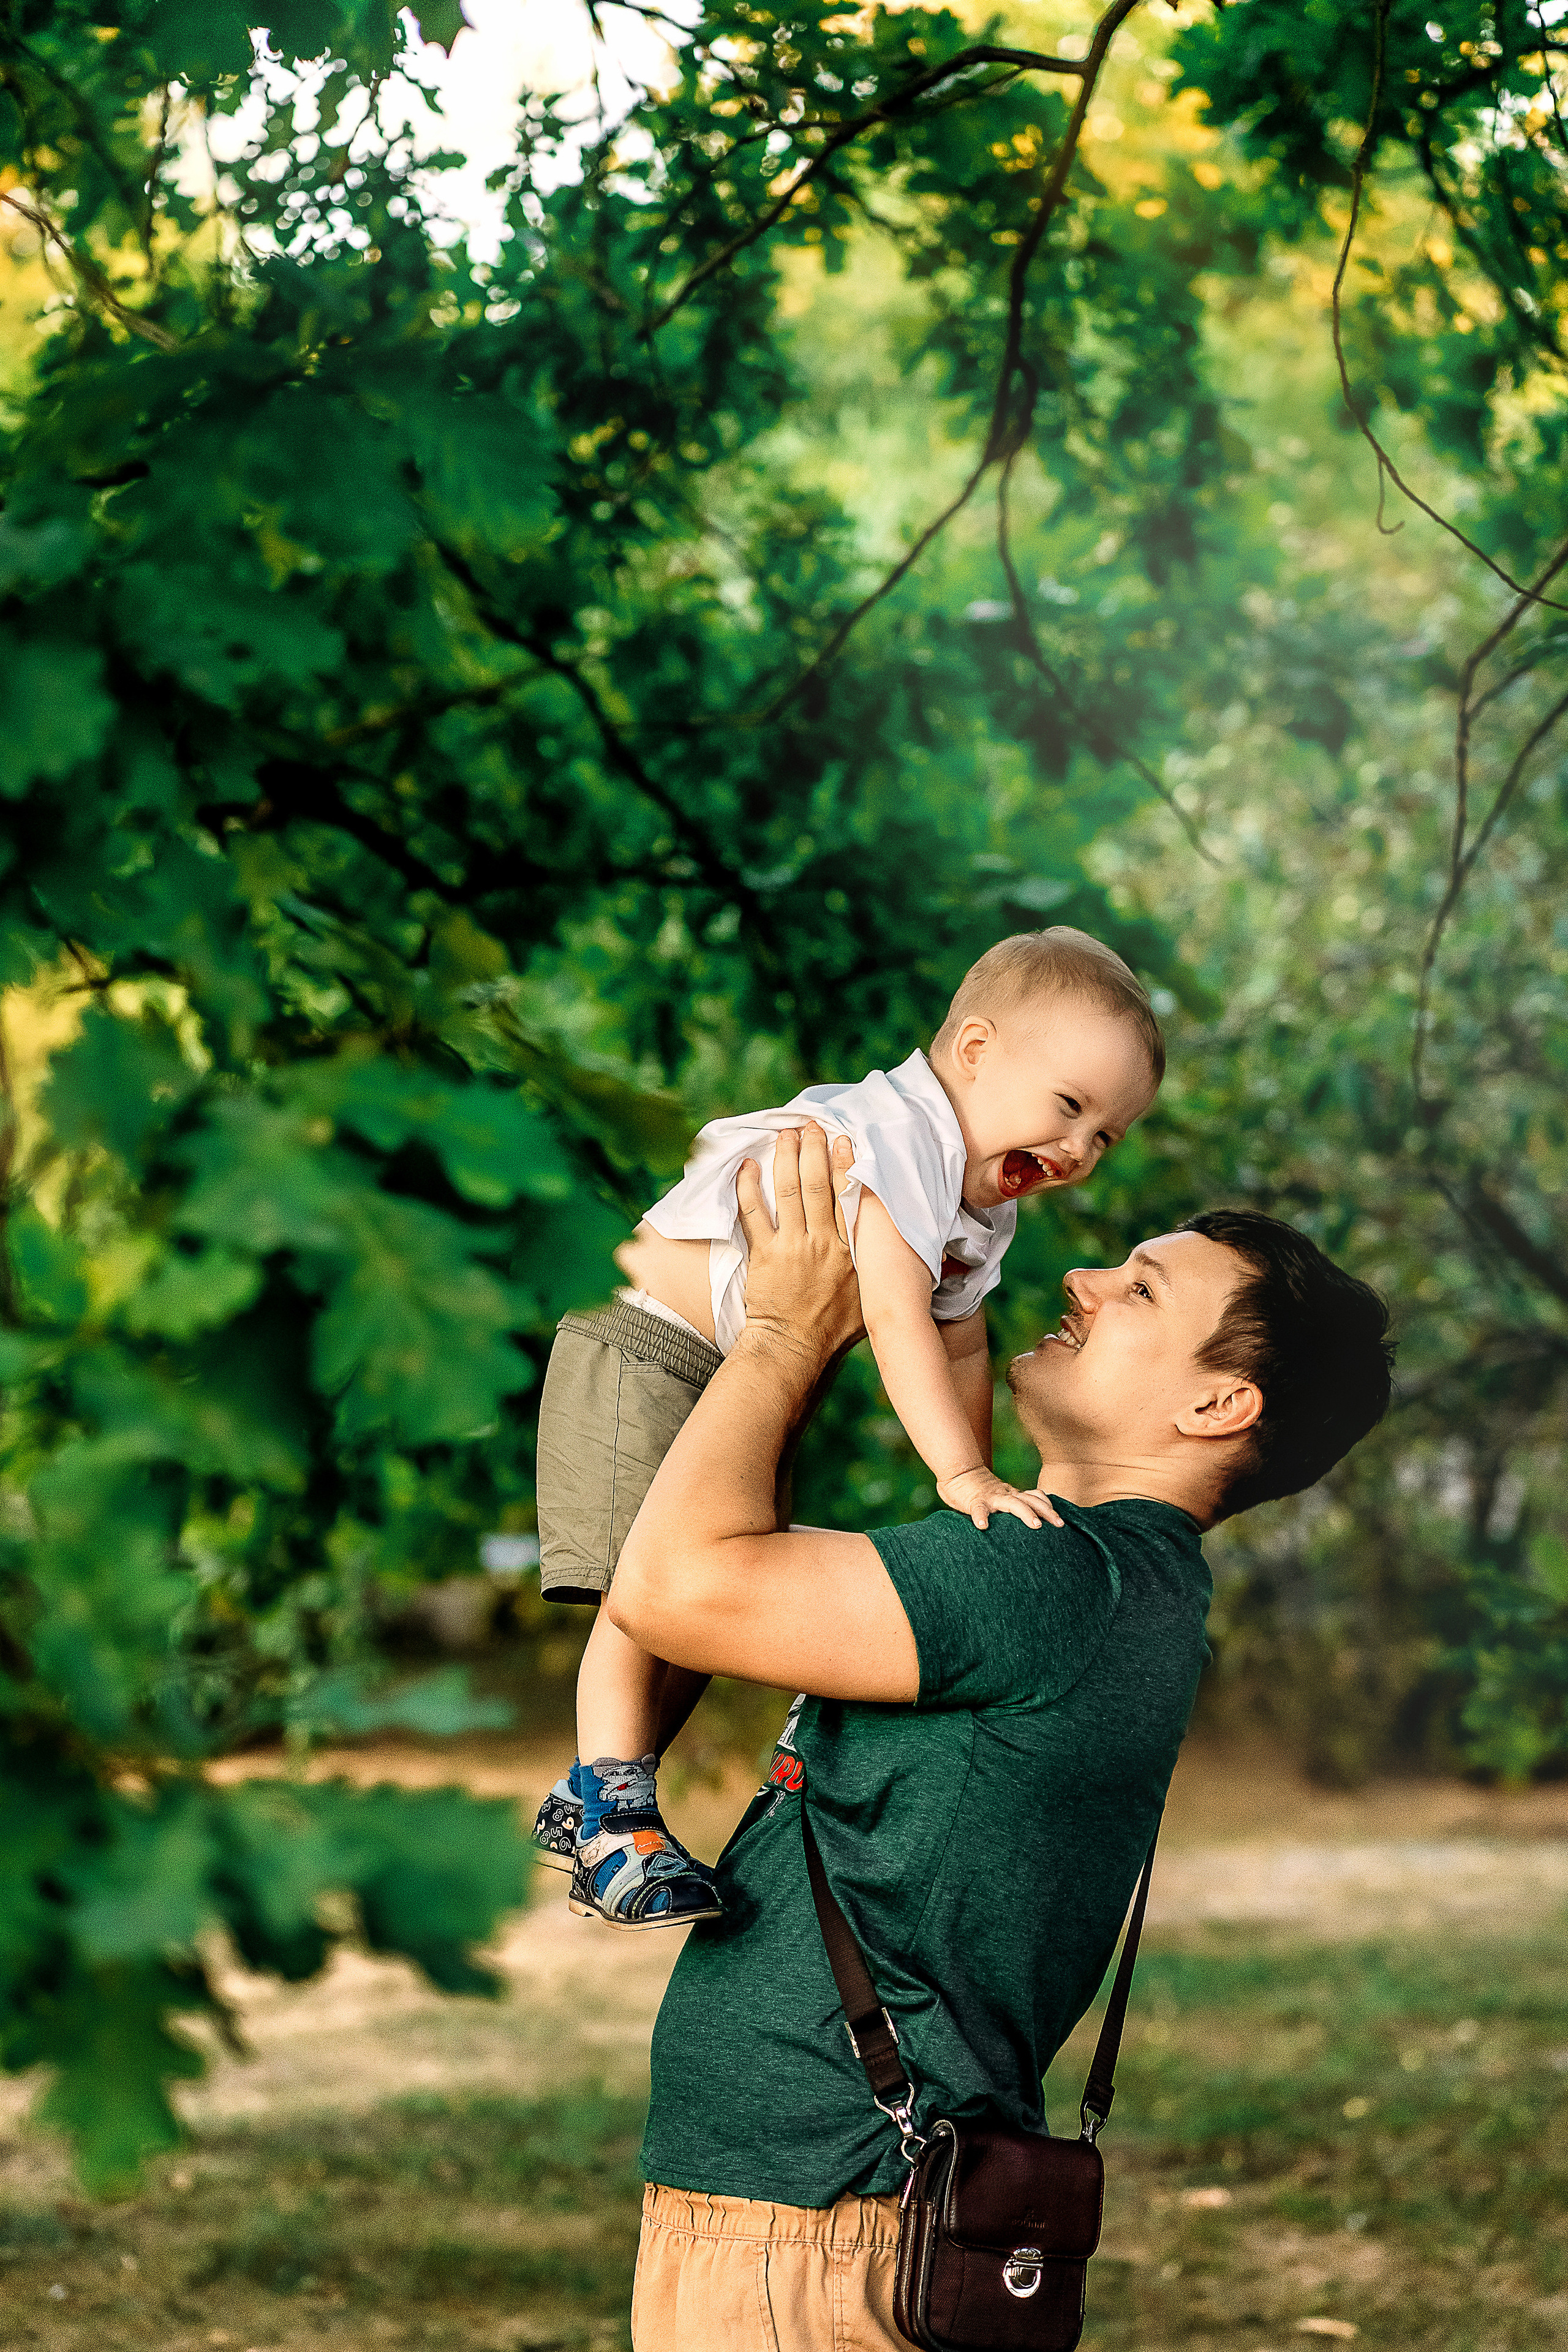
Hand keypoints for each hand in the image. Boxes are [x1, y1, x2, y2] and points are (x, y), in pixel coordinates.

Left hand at [736, 1123, 865, 1367]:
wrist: (794, 1348)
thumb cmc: (834, 1328)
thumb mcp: (871, 1298)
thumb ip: (883, 1270)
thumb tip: (918, 1255)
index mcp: (852, 1250)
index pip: (850, 1196)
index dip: (846, 1163)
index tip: (843, 1139)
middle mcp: (824, 1242)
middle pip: (817, 1184)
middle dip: (814, 1149)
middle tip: (810, 1126)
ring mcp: (793, 1246)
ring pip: (789, 1190)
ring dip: (786, 1157)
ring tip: (785, 1135)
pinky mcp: (765, 1254)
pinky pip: (754, 1213)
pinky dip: (748, 1187)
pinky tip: (747, 1167)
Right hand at [936, 1465, 1065, 1531]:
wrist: (959, 1473)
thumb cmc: (980, 1491)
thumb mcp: (1001, 1496)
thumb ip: (1013, 1505)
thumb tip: (1029, 1523)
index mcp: (1012, 1494)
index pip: (1035, 1497)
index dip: (1048, 1506)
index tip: (1061, 1520)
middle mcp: (1006, 1494)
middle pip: (1031, 1501)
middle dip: (1047, 1511)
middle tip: (1059, 1525)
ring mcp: (991, 1497)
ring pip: (1012, 1504)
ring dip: (1026, 1514)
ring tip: (1036, 1526)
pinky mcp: (975, 1501)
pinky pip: (978, 1509)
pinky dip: (980, 1517)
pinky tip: (983, 1527)